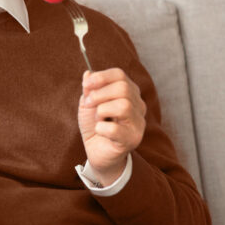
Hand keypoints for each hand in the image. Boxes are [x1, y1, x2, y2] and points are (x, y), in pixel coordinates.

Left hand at [78, 68, 145, 185]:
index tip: (86, 85)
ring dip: (102, 111)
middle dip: (99, 95)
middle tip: (88, 104)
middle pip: (123, 88)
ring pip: (123, 106)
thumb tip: (88, 73)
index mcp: (128, 92)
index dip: (101, 77)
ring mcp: (138, 123)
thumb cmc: (95, 125)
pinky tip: (100, 131)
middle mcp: (138, 105)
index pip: (119, 75)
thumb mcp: (88, 104)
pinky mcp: (133, 139)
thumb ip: (89, 89)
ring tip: (97, 119)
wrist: (96, 151)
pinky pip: (116, 129)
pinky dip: (101, 128)